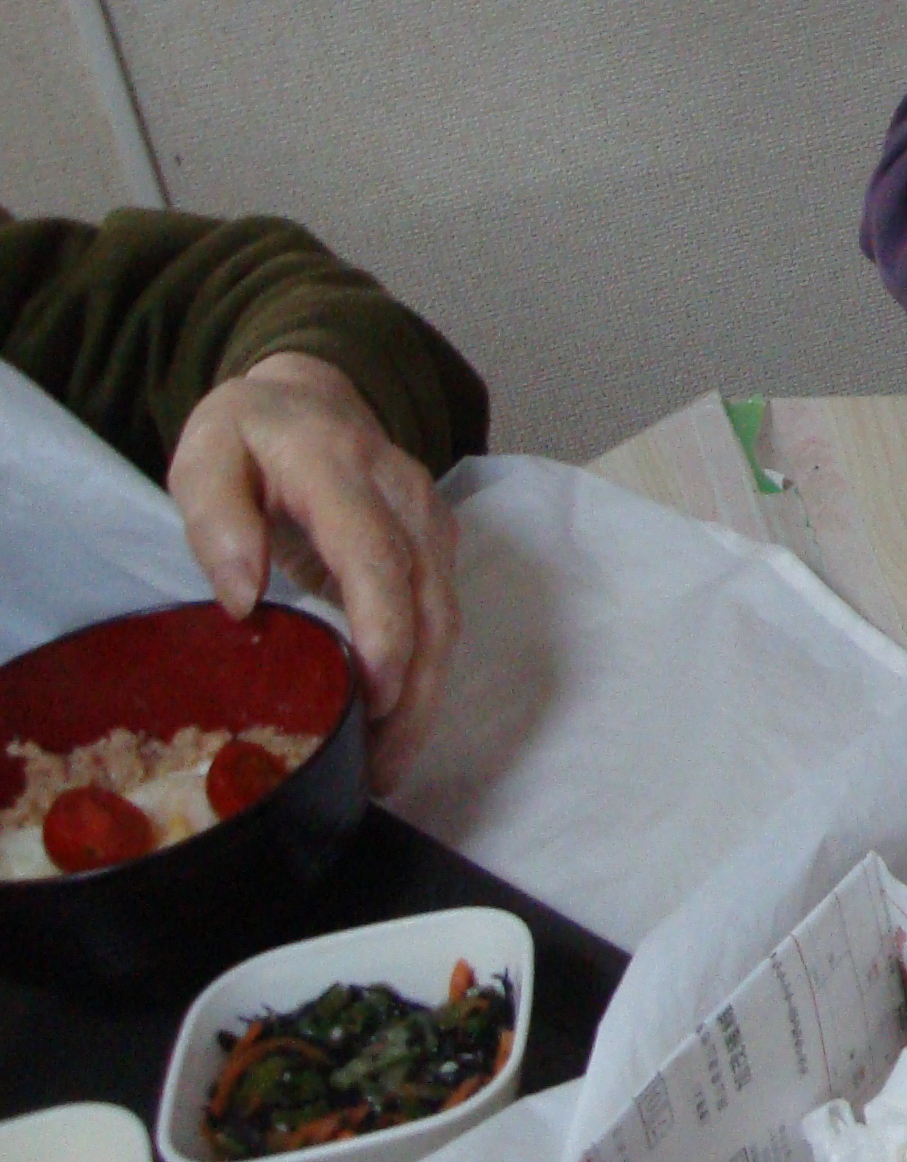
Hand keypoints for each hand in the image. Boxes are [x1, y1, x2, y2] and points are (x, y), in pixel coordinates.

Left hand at [168, 353, 460, 791]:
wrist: (312, 394)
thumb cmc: (249, 433)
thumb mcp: (204, 455)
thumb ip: (216, 518)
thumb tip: (241, 596)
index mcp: (341, 469)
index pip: (378, 554)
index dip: (384, 629)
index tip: (375, 695)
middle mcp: (404, 495)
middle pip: (430, 601)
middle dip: (414, 690)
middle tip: (379, 766)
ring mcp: (431, 520)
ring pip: (447, 618)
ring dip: (425, 695)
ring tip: (385, 764)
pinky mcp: (438, 546)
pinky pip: (443, 617)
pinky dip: (426, 675)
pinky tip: (397, 722)